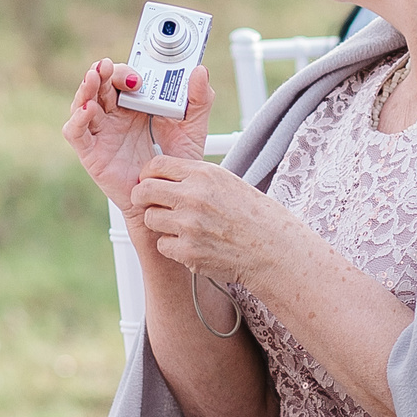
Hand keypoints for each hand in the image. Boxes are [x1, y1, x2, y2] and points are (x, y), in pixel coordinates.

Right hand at [61, 59, 212, 210]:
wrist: (169, 198)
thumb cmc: (177, 164)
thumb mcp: (193, 128)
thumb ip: (199, 100)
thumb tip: (200, 71)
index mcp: (135, 106)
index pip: (123, 78)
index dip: (126, 71)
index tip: (139, 74)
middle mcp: (115, 116)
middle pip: (100, 86)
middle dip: (103, 72)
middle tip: (109, 66)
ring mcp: (101, 133)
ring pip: (83, 103)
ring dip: (86, 88)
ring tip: (94, 76)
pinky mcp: (91, 153)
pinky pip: (76, 133)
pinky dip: (77, 120)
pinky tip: (88, 111)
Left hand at [130, 154, 287, 281]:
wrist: (273, 250)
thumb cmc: (255, 217)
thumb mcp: (228, 183)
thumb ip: (195, 178)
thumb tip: (163, 177)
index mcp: (204, 174)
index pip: (157, 165)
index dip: (149, 175)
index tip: (150, 182)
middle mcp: (194, 196)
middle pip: (144, 191)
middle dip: (143, 198)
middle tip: (150, 204)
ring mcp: (189, 225)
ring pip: (150, 219)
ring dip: (161, 224)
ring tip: (183, 227)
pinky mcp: (187, 251)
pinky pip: (162, 244)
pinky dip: (173, 247)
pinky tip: (193, 245)